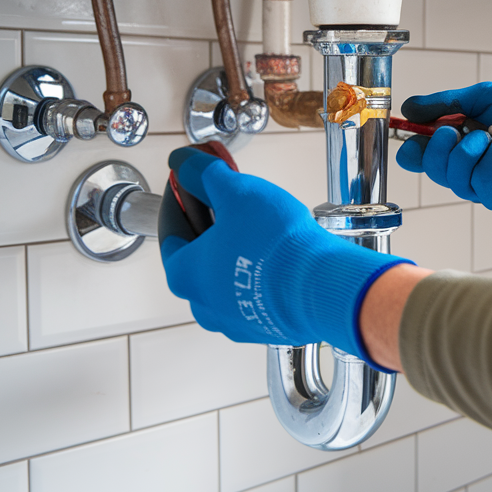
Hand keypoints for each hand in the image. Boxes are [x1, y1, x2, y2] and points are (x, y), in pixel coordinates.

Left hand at [158, 147, 409, 365]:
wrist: (321, 286)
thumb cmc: (274, 245)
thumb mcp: (236, 192)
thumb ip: (204, 175)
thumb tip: (183, 163)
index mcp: (184, 274)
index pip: (170, 230)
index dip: (180, 199)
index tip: (191, 184)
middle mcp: (203, 305)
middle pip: (197, 257)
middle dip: (210, 227)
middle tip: (227, 202)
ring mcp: (235, 320)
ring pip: (226, 279)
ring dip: (235, 253)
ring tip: (258, 230)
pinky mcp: (266, 328)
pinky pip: (255, 295)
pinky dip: (259, 275)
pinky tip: (276, 257)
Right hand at [395, 82, 491, 211]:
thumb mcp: (482, 98)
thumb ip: (444, 103)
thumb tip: (409, 109)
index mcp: (452, 144)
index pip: (416, 157)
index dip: (411, 150)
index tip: (420, 135)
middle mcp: (461, 167)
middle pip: (430, 169)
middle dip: (443, 147)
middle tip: (463, 130)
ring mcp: (478, 185)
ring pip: (454, 178)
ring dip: (474, 153)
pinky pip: (480, 187)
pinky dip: (491, 164)